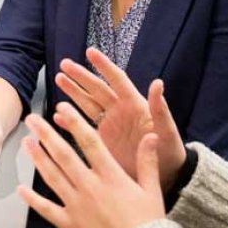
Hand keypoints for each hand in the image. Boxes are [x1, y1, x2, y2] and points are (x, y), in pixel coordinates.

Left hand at [17, 102, 165, 227]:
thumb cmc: (147, 227)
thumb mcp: (152, 191)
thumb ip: (147, 162)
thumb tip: (150, 135)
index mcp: (112, 177)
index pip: (90, 143)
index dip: (75, 123)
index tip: (62, 109)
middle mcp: (91, 188)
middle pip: (64, 155)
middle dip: (46, 134)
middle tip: (32, 119)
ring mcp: (77, 207)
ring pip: (52, 177)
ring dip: (38, 158)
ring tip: (26, 142)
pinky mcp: (69, 226)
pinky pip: (46, 209)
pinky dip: (32, 199)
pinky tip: (21, 189)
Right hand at [56, 47, 186, 190]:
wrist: (164, 175)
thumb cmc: (169, 150)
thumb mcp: (166, 129)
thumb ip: (159, 108)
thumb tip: (158, 82)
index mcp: (135, 105)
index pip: (117, 80)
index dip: (104, 65)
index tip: (90, 52)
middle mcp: (120, 111)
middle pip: (97, 89)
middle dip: (81, 76)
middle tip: (64, 64)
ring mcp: (110, 125)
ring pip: (88, 103)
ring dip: (73, 92)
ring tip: (58, 79)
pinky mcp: (103, 140)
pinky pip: (84, 126)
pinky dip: (71, 121)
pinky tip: (58, 115)